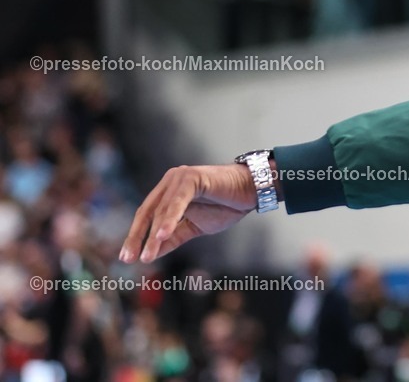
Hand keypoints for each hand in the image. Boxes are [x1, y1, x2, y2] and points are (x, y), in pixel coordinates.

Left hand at [120, 164, 256, 263]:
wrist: (252, 191)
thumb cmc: (226, 206)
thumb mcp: (195, 228)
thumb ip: (174, 238)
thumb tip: (151, 254)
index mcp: (169, 192)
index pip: (147, 216)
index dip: (136, 237)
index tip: (128, 258)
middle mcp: (170, 182)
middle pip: (148, 212)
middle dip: (137, 237)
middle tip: (129, 259)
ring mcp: (180, 177)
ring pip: (161, 209)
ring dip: (153, 234)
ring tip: (146, 255)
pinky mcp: (192, 177)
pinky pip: (177, 201)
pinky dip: (169, 219)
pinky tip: (162, 235)